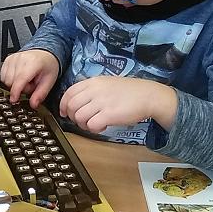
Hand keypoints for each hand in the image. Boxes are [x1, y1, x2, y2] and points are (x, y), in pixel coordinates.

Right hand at [0, 50, 59, 107]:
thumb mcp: (49, 81)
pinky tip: (18, 77)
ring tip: (25, 80)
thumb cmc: (47, 66)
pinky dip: (9, 80)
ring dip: (14, 84)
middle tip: (30, 84)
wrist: (44, 54)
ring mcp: (12, 58)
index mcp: (33, 63)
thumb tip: (33, 105)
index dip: (16, 91)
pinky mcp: (7, 60)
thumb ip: (41, 94)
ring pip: (6, 80)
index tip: (14, 100)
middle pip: (12, 82)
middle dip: (20, 88)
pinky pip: (3, 76)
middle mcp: (21, 58)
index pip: (20, 79)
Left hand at [59, 76, 177, 133]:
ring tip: (95, 124)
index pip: (69, 92)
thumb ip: (92, 89)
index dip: (64, 105)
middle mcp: (95, 90)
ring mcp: (101, 102)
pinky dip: (94, 129)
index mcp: (93, 82)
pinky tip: (103, 127)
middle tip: (83, 121)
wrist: (149, 96)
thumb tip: (77, 102)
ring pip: (79, 117)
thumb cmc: (130, 91)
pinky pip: (91, 125)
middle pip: (71, 106)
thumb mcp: (107, 83)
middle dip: (73, 117)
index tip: (65, 113)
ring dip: (84, 124)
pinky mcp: (109, 114)